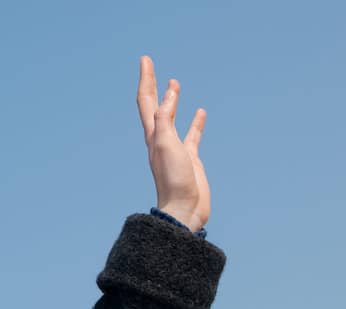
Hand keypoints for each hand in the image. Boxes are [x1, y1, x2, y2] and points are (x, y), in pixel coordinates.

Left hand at [138, 54, 211, 231]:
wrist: (184, 210)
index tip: (145, 60)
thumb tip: (167, 96)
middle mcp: (160, 140)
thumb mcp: (166, 146)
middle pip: (154, 106)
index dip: (146, 80)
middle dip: (152, 85)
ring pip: (173, 118)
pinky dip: (195, 122)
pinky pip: (192, 134)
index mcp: (152, 136)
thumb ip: (165, 120)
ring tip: (174, 84)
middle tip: (149, 65)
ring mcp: (176, 148)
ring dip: (173, 100)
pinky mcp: (190, 158)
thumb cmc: (173, 181)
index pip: (146, 102)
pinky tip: (200, 112)